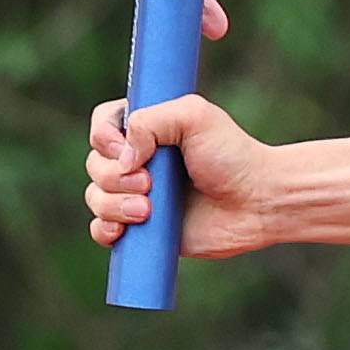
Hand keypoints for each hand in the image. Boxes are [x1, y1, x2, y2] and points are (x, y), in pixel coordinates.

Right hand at [85, 92, 285, 258]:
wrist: (256, 203)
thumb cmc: (232, 156)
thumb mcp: (194, 117)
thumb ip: (151, 121)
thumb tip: (123, 159)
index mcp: (146, 128)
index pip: (101, 126)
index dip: (105, 139)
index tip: (128, 150)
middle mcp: (137, 160)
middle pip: (94, 164)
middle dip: (114, 177)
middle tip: (150, 184)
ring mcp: (135, 195)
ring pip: (95, 198)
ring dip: (113, 205)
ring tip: (149, 210)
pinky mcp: (140, 228)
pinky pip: (101, 230)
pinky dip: (105, 230)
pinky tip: (123, 232)